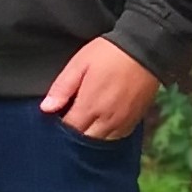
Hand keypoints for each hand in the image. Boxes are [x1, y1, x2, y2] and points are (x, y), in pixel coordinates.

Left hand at [39, 37, 159, 139]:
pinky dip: (108, 135)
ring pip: (102, 142)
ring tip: (86, 123)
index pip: (69, 130)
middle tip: (70, 120)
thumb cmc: (108, 53)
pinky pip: (118, 137)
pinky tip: (103, 124)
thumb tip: (46, 109)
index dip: (60, 126)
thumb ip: (62, 88)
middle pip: (85, 141)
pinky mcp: (135, 120)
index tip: (58, 116)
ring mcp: (122, 122)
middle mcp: (106, 120)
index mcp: (89, 107)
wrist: (145, 49)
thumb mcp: (80, 64)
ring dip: (91, 136)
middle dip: (75, 134)